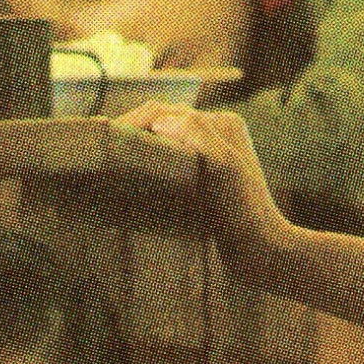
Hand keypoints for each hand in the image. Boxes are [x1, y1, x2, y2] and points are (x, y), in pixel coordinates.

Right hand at [108, 100, 300, 257]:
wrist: (261, 251)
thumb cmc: (242, 212)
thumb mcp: (222, 164)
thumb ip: (194, 131)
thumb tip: (157, 119)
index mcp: (222, 123)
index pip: (162, 112)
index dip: (130, 122)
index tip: (103, 140)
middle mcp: (218, 133)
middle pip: (161, 122)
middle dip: (131, 132)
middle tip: (102, 152)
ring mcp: (212, 155)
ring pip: (163, 139)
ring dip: (139, 146)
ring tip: (114, 163)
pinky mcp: (206, 178)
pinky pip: (170, 160)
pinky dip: (150, 163)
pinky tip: (136, 179)